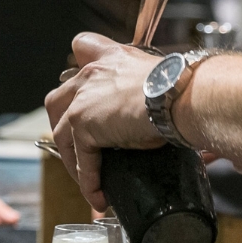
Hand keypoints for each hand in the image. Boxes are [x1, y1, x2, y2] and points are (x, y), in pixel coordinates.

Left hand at [44, 33, 166, 210]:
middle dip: (62, 123)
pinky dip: (89, 181)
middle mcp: (92, 73)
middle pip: (58, 98)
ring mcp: (83, 99)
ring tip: (87, 178)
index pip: (83, 46)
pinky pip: (81, 158)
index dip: (79, 66)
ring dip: (71, 158)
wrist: (180, 96)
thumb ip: (153, 98)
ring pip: (61, 132)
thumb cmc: (183, 89)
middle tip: (79, 145)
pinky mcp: (83, 123)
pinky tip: (99, 195)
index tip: (83, 85)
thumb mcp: (162, 84)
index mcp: (113, 58)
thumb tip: (176, 126)